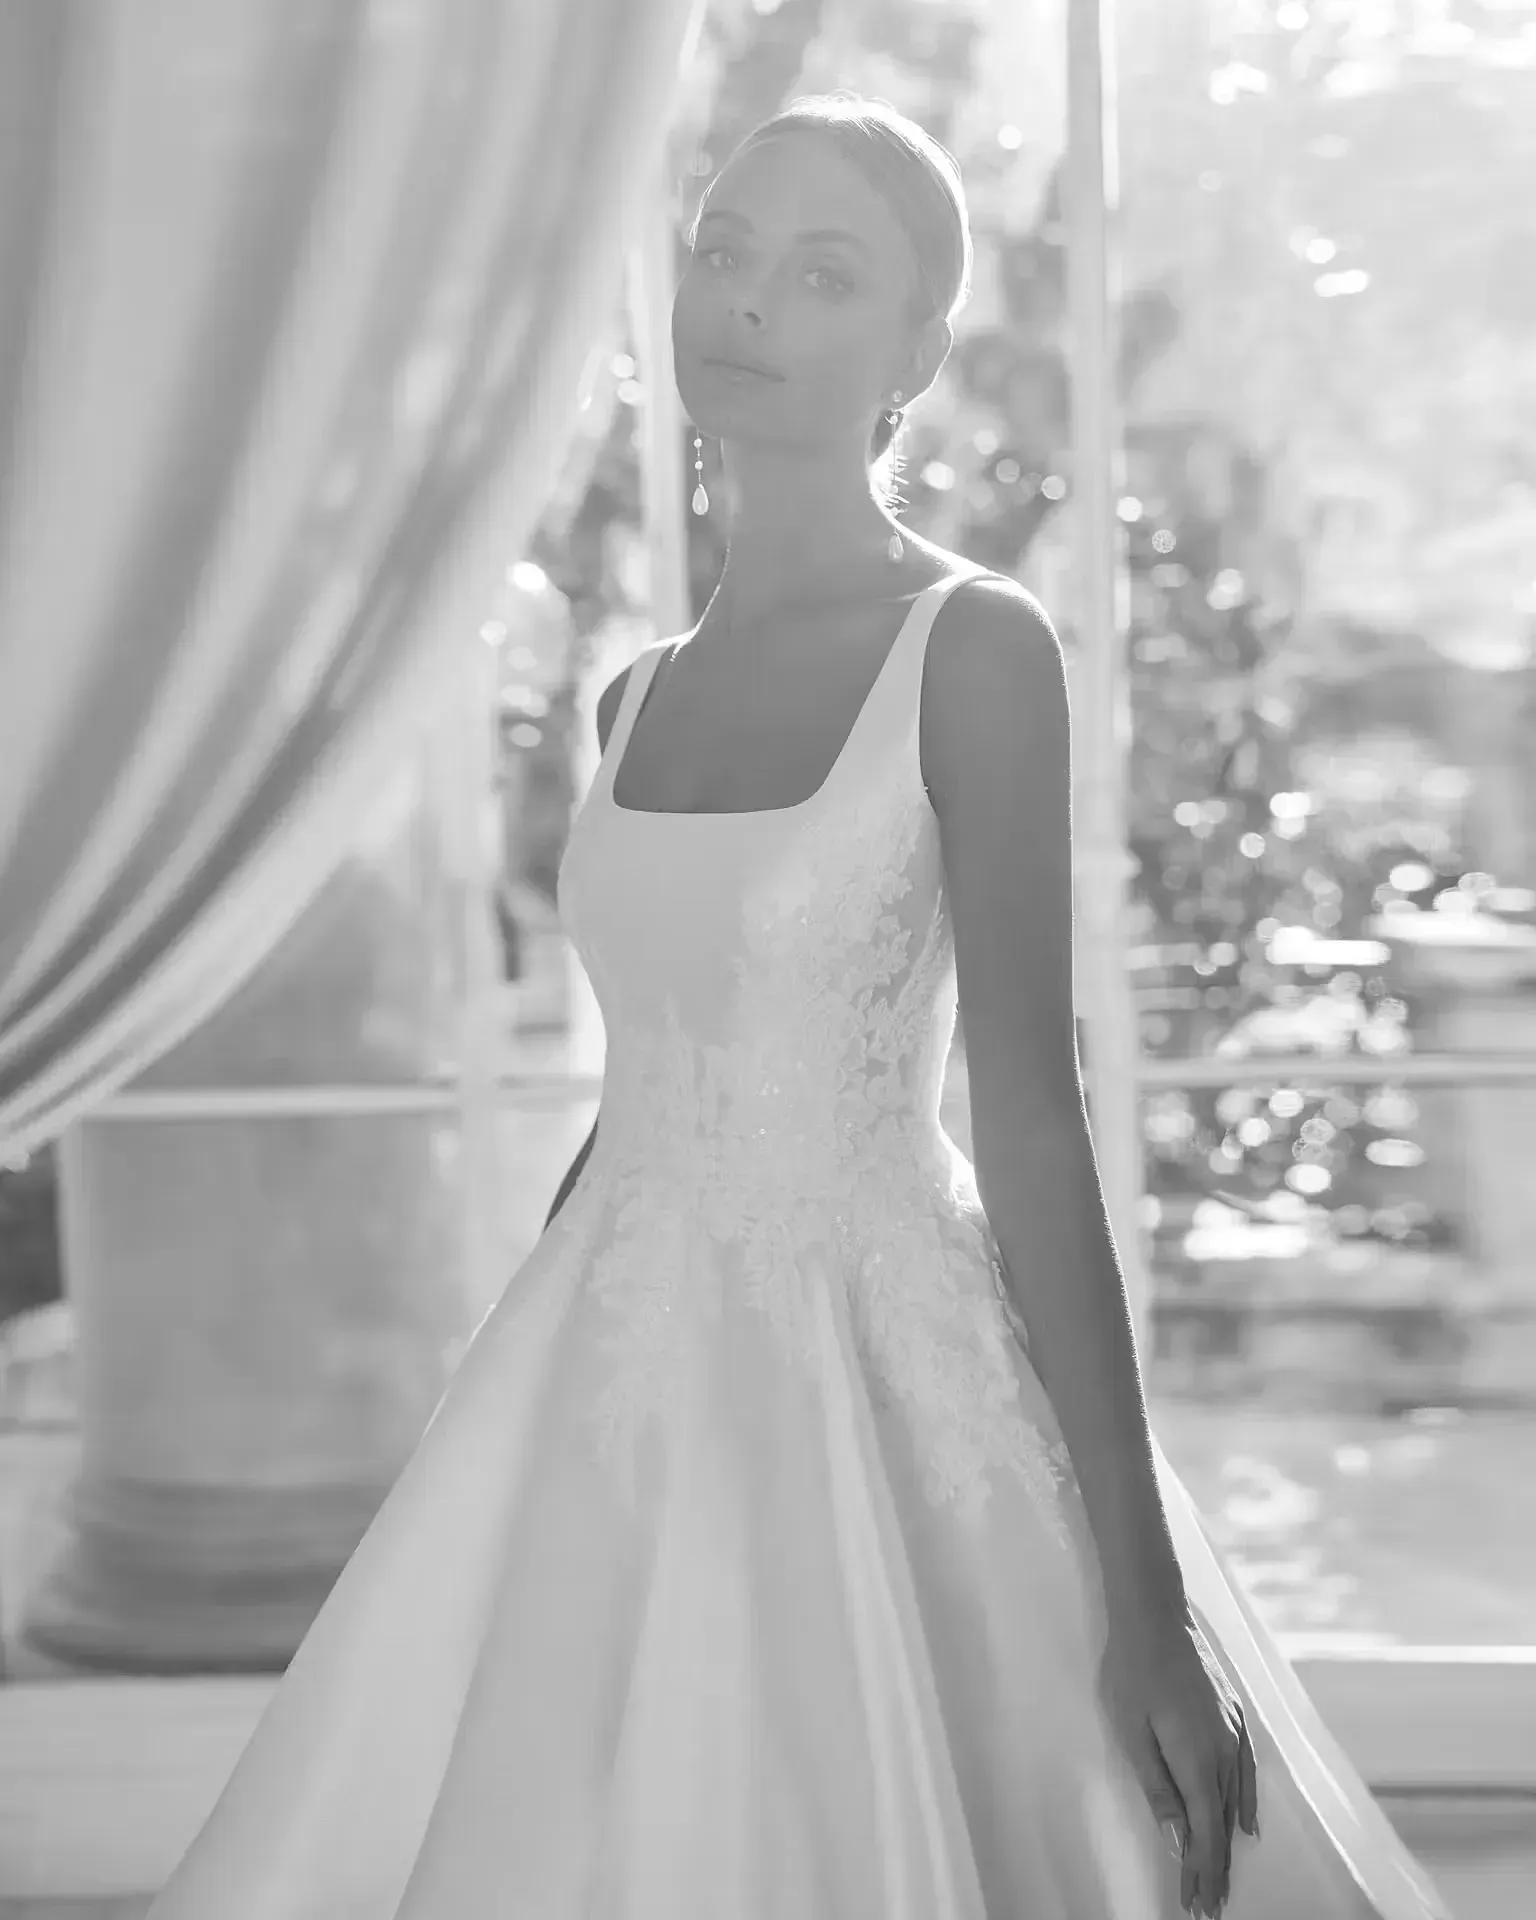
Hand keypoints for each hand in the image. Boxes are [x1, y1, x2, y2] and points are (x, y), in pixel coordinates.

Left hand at [1098, 1601, 1258, 1917]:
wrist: (1154, 1615)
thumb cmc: (1132, 1671)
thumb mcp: (1132, 1733)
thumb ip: (1159, 1789)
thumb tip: (1180, 1840)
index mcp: (1197, 1760)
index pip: (1205, 1833)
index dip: (1202, 1871)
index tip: (1198, 1904)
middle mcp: (1224, 1752)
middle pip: (1222, 1824)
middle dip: (1215, 1867)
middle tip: (1209, 1906)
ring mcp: (1233, 1733)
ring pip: (1234, 1801)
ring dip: (1227, 1841)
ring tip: (1222, 1877)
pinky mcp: (1233, 1716)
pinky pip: (1247, 1771)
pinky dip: (1247, 1802)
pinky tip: (1247, 1824)